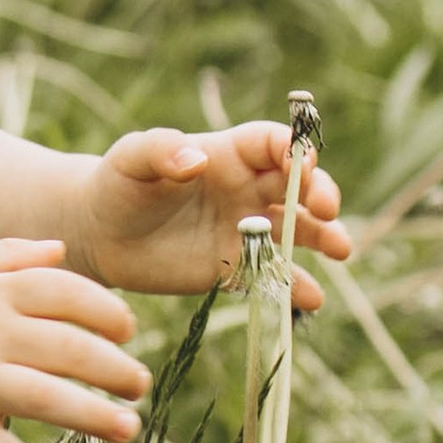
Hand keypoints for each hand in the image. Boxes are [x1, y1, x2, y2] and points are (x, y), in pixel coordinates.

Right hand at [0, 237, 147, 442]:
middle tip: (139, 385)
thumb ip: (6, 257)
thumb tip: (61, 248)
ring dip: (92, 416)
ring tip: (129, 428)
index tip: (128, 330)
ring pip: (42, 400)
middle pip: (64, 346)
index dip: (103, 309)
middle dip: (112, 366)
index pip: (61, 292)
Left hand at [73, 122, 351, 306]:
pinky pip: (271, 276)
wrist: (100, 233)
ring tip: (342, 249)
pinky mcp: (234, 268)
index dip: (295, 151)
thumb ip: (161, 151)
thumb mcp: (132, 159)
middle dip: (320, 193)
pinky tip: (311, 297)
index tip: (305, 165)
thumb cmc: (119, 183)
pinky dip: (294, 287)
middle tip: (327, 210)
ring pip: (297, 231)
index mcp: (229, 155)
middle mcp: (247, 190)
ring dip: (324, 237)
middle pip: (298, 186)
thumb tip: (194, 159)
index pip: (274, 145)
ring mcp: (244, 231)